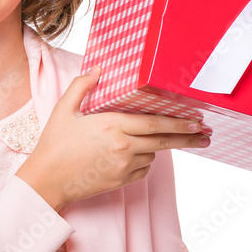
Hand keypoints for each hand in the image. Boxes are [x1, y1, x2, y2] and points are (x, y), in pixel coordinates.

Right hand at [15, 66, 209, 210]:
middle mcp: (123, 146)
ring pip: (152, 155)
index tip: (197, 121)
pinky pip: (142, 170)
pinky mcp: (121, 181)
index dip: (179, 122)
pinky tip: (131, 156)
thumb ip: (82, 86)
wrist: (46, 181)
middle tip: (205, 136)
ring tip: (146, 142)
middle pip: (164, 142)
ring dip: (154, 148)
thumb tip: (98, 69)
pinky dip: (142, 162)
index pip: (155, 122)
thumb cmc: (54, 145)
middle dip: (187, 138)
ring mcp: (124, 166)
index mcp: (112, 125)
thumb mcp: (64, 110)